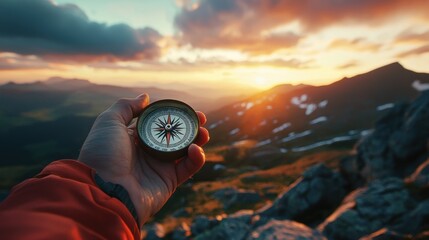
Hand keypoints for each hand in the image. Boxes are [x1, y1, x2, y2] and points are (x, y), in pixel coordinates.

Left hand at [78, 94, 209, 225]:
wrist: (103, 190)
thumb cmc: (103, 154)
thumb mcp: (109, 122)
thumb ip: (126, 107)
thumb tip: (146, 97)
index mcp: (135, 137)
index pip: (159, 122)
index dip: (173, 114)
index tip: (185, 108)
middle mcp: (149, 151)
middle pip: (175, 135)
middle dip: (190, 126)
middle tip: (201, 118)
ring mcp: (160, 167)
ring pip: (186, 150)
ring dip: (198, 140)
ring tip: (203, 132)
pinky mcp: (169, 181)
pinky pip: (188, 168)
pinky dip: (196, 158)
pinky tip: (195, 149)